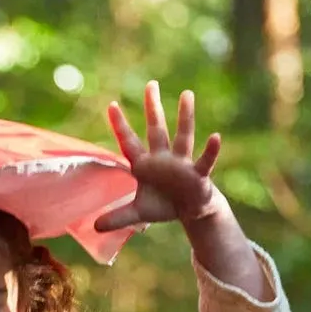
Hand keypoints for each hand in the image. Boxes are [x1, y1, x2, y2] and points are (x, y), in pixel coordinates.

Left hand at [94, 83, 222, 231]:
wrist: (189, 210)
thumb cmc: (163, 206)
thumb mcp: (137, 214)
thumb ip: (117, 218)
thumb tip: (94, 227)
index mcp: (145, 166)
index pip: (129, 143)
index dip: (120, 126)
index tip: (111, 105)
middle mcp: (163, 159)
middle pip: (156, 130)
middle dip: (153, 108)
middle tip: (151, 84)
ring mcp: (181, 164)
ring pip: (183, 137)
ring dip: (185, 117)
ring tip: (187, 94)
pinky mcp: (198, 175)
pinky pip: (204, 161)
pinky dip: (211, 150)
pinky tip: (216, 137)